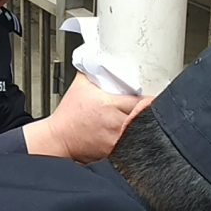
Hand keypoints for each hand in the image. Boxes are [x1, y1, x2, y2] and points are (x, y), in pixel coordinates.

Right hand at [23, 72, 147, 162]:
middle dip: (147, 112)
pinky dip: (132, 139)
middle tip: (149, 109)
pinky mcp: (113, 151)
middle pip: (144, 117)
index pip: (141, 101)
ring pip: (139, 132)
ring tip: (139, 121)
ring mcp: (115, 139)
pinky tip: (128, 134)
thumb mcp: (79, 86)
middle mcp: (114, 122)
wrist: (58, 138)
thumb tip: (101, 59)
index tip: (152, 97)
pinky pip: (130, 144)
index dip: (149, 100)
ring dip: (141, 126)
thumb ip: (93, 71)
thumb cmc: (68, 115)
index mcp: (108, 104)